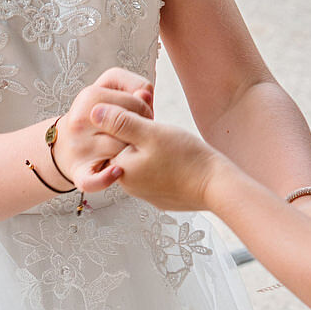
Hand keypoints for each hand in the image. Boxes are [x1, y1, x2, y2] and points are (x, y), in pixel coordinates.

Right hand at [54, 68, 155, 191]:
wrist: (66, 145)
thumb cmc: (97, 115)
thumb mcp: (111, 90)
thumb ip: (133, 87)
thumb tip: (146, 95)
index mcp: (89, 97)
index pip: (135, 102)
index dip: (145, 109)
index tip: (139, 116)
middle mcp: (80, 121)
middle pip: (129, 128)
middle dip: (139, 131)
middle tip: (135, 134)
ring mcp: (78, 148)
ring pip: (120, 152)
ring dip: (130, 153)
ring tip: (126, 149)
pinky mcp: (79, 173)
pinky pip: (92, 180)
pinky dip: (105, 179)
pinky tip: (117, 172)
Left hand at [87, 103, 220, 209]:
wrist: (216, 187)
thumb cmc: (186, 159)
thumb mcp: (151, 132)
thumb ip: (121, 122)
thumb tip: (94, 112)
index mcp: (121, 168)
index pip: (115, 138)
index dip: (133, 122)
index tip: (151, 121)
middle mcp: (129, 185)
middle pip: (129, 150)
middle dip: (144, 137)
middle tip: (167, 135)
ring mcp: (147, 193)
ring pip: (144, 162)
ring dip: (155, 150)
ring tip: (176, 147)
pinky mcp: (162, 197)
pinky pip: (158, 174)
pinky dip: (166, 165)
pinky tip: (181, 160)